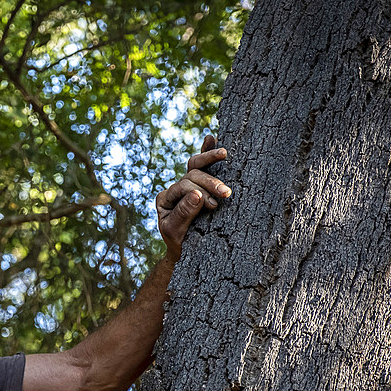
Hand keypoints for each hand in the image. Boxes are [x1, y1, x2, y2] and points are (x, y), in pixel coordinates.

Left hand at [156, 135, 230, 260]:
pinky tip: (211, 137)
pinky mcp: (201, 186)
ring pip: (196, 165)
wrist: (185, 253)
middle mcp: (176, 189)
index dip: (196, 193)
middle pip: (192, 175)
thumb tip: (197, 195)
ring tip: (225, 154)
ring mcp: (188, 186)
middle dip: (209, 182)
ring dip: (211, 159)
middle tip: (226, 194)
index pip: (182, 188)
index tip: (211, 205)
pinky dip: (206, 151)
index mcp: (165, 198)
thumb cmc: (179, 244)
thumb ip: (183, 214)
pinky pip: (201, 165)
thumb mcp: (175, 232)